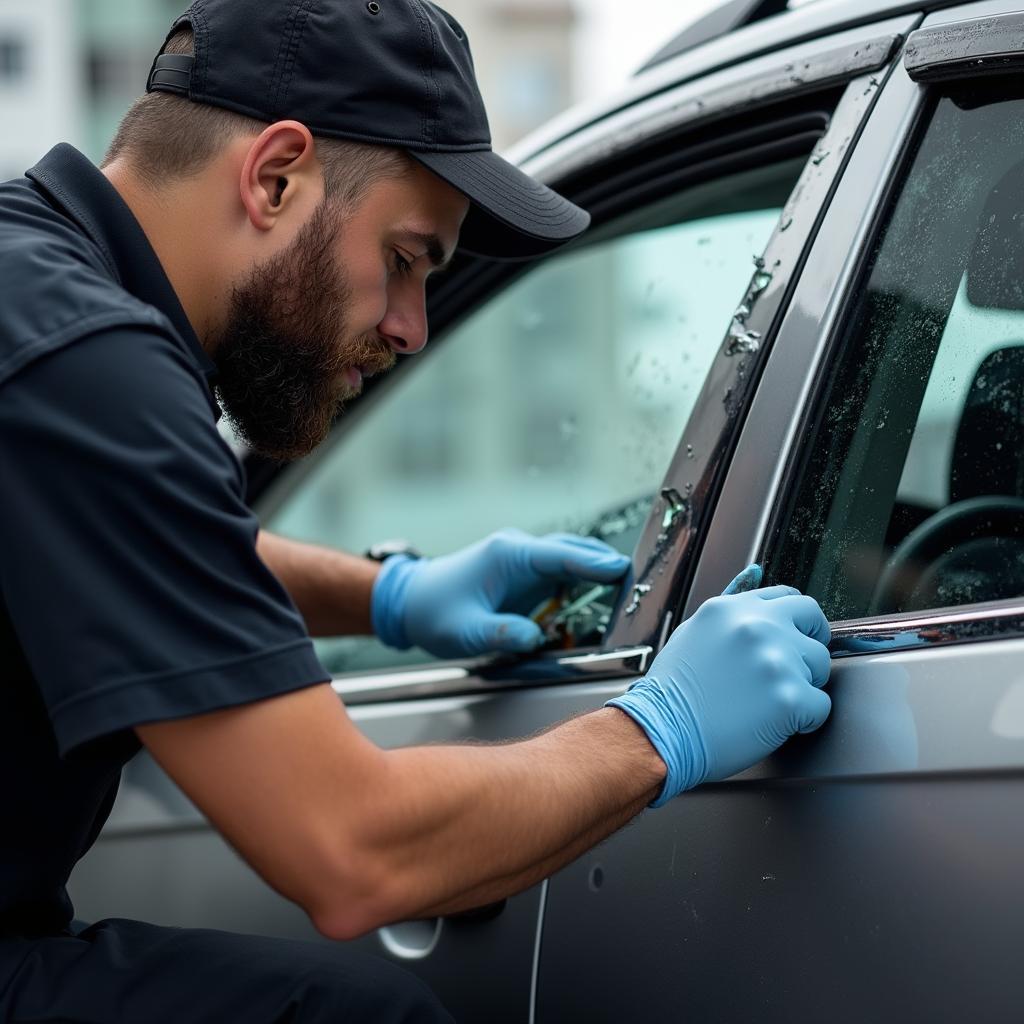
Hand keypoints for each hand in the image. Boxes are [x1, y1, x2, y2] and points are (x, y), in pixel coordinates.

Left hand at [371, 528, 630, 657]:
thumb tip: (534, 638)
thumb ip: (501, 634)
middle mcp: (519, 552)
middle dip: (604, 563)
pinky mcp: (525, 575)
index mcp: (508, 555)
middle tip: (637, 581)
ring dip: (596, 571)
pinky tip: (600, 598)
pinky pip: (562, 573)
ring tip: (627, 590)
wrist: (412, 602)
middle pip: (573, 550)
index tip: (621, 570)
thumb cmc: (434, 612)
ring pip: (571, 559)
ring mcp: (523, 561)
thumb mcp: (465, 631)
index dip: (592, 563)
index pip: (560, 556)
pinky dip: (583, 582)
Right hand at [607, 568, 831, 805]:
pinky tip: (772, 722)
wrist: (661, 732)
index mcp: (734, 609)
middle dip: (808, 645)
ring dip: (803, 684)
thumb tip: (755, 571)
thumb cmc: (673, 690)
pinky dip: (804, 719)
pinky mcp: (790, 698)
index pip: (789, 599)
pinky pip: (820, 706)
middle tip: (792, 670)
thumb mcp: (694, 631)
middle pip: (814, 622)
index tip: (792, 638)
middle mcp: (758, 626)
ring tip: (768, 701)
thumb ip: (731, 604)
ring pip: (820, 666)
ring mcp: (776, 660)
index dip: (794, 622)